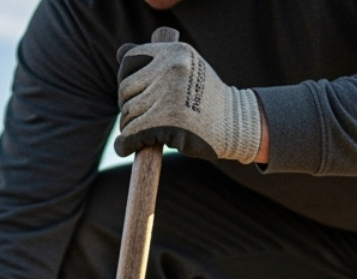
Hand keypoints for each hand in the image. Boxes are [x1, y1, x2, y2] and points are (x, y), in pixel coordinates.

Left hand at [115, 40, 261, 162]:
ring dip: (129, 127)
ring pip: (128, 114)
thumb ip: (156, 61)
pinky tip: (125, 148)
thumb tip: (119, 53)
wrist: (236, 123)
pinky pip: (133, 135)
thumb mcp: (186, 68)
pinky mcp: (168, 124)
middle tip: (138, 117)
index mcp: (175, 52)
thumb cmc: (206, 98)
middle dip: (128, 106)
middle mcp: (172, 69)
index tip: (133, 94)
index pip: (130, 61)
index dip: (126, 80)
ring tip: (140, 132)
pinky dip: (125, 145)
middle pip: (126, 90)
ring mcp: (169, 96)